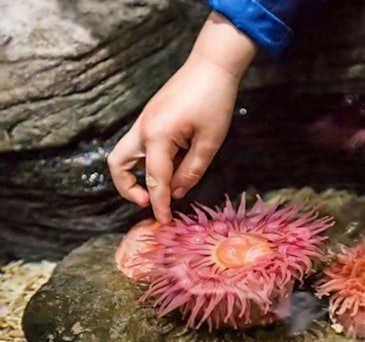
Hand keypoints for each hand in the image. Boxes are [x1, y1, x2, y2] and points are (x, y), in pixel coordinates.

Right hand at [107, 12, 255, 223]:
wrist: (211, 66)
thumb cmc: (214, 101)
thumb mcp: (209, 143)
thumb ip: (190, 172)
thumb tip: (176, 194)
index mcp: (157, 135)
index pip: (154, 180)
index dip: (159, 205)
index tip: (163, 222)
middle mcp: (142, 129)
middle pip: (119, 166)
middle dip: (129, 189)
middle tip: (150, 202)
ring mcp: (143, 122)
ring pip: (124, 156)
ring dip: (134, 176)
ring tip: (160, 187)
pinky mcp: (149, 118)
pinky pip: (138, 147)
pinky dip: (147, 162)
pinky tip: (170, 166)